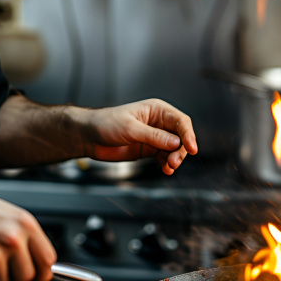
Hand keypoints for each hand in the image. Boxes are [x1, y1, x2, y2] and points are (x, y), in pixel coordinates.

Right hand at [0, 190, 56, 280]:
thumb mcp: (5, 213)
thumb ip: (24, 235)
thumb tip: (38, 258)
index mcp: (24, 224)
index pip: (47, 259)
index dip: (43, 272)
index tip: (39, 277)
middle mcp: (13, 239)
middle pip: (28, 275)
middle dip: (17, 276)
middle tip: (4, 268)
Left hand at [78, 99, 197, 174]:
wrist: (89, 137)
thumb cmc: (105, 124)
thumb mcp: (130, 128)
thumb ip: (154, 136)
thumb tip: (176, 142)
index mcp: (156, 110)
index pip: (180, 121)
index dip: (188, 134)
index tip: (192, 148)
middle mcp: (158, 123)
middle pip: (180, 137)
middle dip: (180, 150)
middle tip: (174, 162)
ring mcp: (154, 137)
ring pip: (174, 149)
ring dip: (175, 159)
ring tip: (169, 167)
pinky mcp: (149, 149)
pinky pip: (165, 157)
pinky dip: (167, 164)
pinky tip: (166, 169)